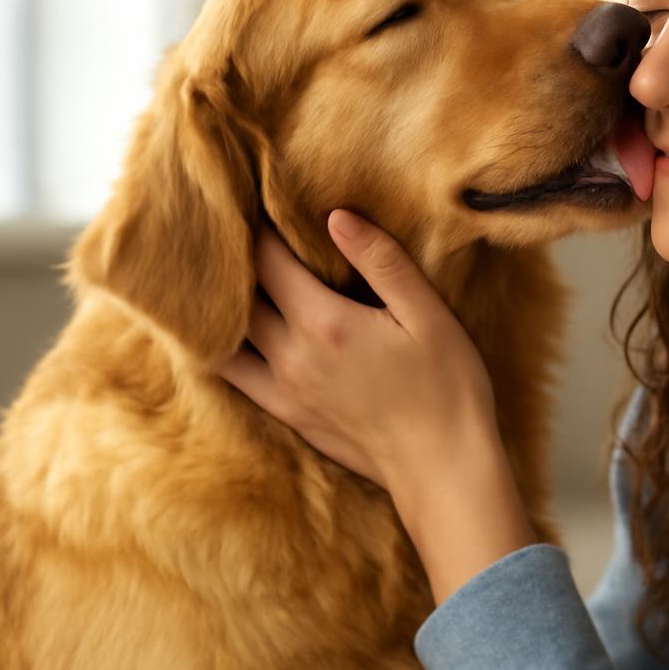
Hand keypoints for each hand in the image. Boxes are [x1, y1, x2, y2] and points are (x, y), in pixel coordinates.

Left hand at [217, 210, 495, 489]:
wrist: (442, 468)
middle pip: (238, 299)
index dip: (257, 228)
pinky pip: (237, 377)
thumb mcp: (427, 315)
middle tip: (230, 233)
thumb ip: (381, 262)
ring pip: (226, 341)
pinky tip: (233, 334)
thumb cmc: (447, 386)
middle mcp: (292, 357)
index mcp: (325, 324)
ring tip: (225, 283)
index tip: (252, 201)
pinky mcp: (289, 415)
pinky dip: (225, 350)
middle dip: (232, 264)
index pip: (268, 263)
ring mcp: (285, 391)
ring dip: (221, 310)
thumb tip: (336, 216)